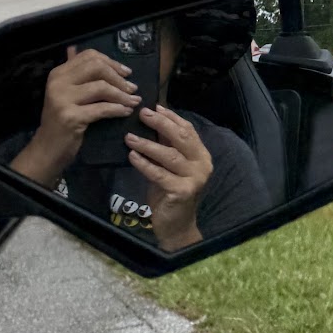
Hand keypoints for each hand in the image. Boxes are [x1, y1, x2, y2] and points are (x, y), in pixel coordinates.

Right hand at [11, 45, 139, 185]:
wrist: (47, 149)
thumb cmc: (61, 120)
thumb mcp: (64, 93)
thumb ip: (72, 72)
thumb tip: (74, 48)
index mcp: (58, 73)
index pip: (88, 56)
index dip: (111, 62)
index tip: (126, 72)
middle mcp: (58, 82)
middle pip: (96, 67)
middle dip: (118, 77)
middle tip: (132, 87)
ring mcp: (63, 99)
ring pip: (101, 87)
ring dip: (122, 94)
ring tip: (133, 101)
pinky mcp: (71, 117)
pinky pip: (101, 109)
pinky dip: (117, 109)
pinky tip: (126, 111)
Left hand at [124, 106, 212, 252]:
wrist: (176, 226)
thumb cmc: (170, 193)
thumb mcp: (169, 166)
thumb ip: (165, 147)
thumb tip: (152, 120)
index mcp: (201, 155)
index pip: (188, 130)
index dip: (171, 117)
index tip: (153, 106)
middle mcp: (202, 164)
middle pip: (181, 137)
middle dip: (161, 123)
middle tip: (142, 114)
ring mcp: (195, 178)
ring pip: (169, 155)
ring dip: (147, 144)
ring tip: (129, 137)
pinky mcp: (183, 191)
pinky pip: (160, 174)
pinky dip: (145, 164)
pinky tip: (132, 156)